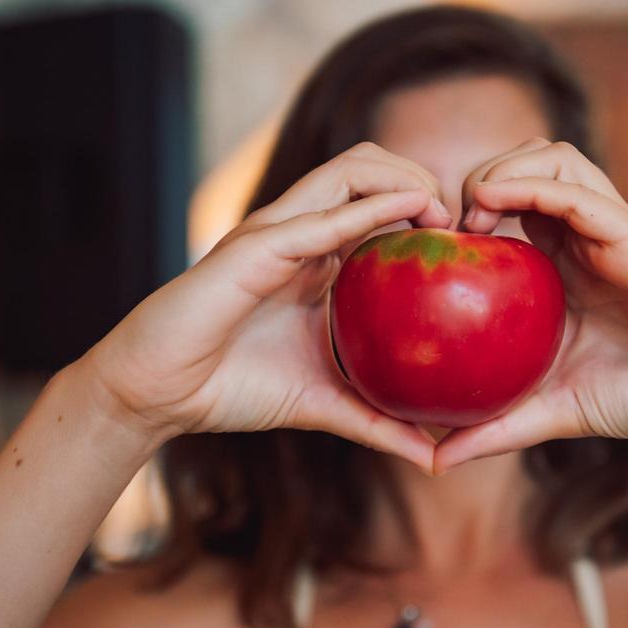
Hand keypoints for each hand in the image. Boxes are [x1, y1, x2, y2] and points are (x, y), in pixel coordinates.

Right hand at [85, 141, 451, 470]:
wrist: (159, 392)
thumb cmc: (232, 388)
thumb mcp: (322, 404)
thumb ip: (377, 422)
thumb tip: (434, 458)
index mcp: (316, 258)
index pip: (379, 203)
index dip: (427, 209)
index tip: (468, 248)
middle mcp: (300, 234)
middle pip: (371, 169)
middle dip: (423, 177)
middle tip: (460, 225)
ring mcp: (277, 233)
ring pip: (350, 168)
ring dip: (404, 177)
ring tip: (441, 213)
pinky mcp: (255, 246)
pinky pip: (321, 216)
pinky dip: (369, 209)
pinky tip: (410, 214)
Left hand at [434, 138, 627, 471]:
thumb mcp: (551, 412)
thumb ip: (495, 428)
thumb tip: (433, 461)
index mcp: (567, 264)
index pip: (510, 204)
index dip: (465, 210)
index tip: (433, 250)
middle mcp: (587, 238)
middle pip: (526, 164)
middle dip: (477, 176)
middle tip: (449, 229)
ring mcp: (612, 231)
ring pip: (552, 158)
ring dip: (501, 169)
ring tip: (471, 215)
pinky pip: (577, 192)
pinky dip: (530, 185)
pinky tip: (493, 204)